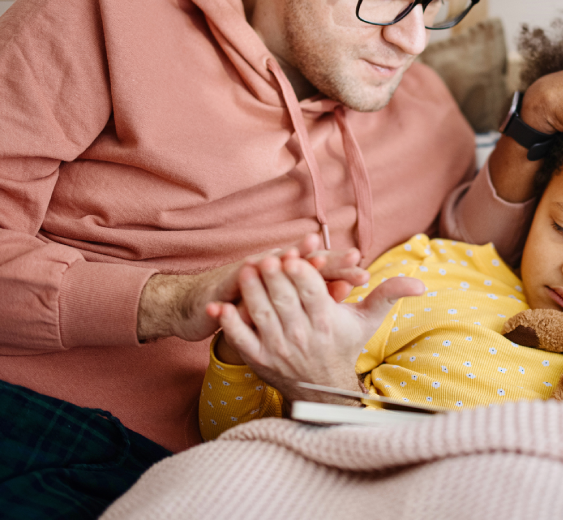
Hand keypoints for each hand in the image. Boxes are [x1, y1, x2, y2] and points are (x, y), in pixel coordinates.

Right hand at [135, 235, 368, 341]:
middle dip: (327, 261)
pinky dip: (243, 279)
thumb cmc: (246, 302)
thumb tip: (345, 291)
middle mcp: (270, 265)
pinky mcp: (224, 286)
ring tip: (310, 258)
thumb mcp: (282, 301)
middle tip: (351, 258)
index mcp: (287, 271)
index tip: (363, 268)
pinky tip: (251, 270)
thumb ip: (313, 295)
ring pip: (272, 265)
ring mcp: (246, 273)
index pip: (320, 267)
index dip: (341, 268)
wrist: (199, 304)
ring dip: (289, 259)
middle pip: (303, 261)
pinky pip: (237, 284)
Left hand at [209, 250, 424, 403]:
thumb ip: (390, 295)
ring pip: (262, 315)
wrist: (323, 386)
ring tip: (245, 270)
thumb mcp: (368, 320)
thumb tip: (421, 284)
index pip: (313, 293)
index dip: (302, 274)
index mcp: (327, 322)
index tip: (295, 255)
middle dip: (275, 278)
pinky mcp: (259, 359)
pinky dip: (230, 323)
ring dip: (251, 292)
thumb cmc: (345, 344)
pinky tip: (220, 306)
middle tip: (267, 257)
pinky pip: (242, 339)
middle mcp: (302, 335)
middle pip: (285, 300)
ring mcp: (278, 348)